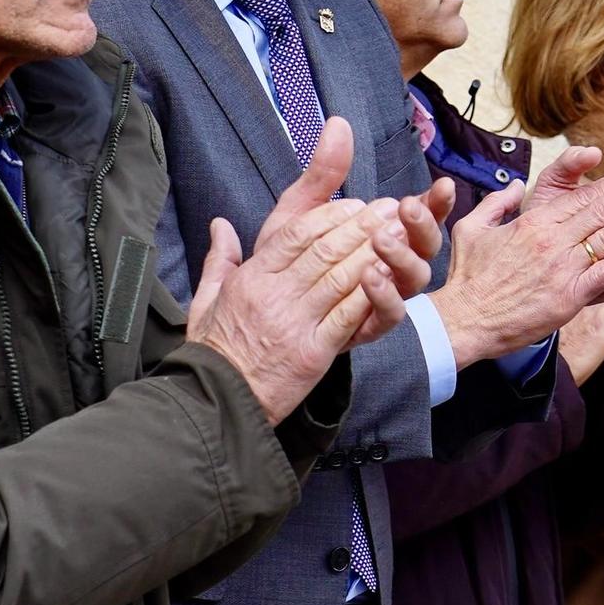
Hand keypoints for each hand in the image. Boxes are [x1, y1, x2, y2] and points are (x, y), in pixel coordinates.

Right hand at [188, 117, 438, 421]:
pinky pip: (347, 317)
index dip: (330, 215)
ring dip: (372, 253)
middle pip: (325, 251)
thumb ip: (219, 259)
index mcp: (252, 278)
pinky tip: (389, 277)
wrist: (217, 400)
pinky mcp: (313, 352)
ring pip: (340, 279)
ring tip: (397, 235)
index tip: (354, 205)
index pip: (296, 235)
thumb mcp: (207, 298)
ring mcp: (296, 323)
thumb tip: (220, 224)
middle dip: (361, 227)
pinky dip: (370, 295)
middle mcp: (275, 295)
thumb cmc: (214, 349)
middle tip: (388, 210)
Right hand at [432, 155, 603, 368]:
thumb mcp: (472, 228)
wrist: (463, 320)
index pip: (581, 198)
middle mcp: (551, 241)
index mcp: (532, 223)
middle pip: (602, 213)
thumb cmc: (467, 277)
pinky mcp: (569, 298)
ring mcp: (562, 269)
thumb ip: (498, 203)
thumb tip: (515, 186)